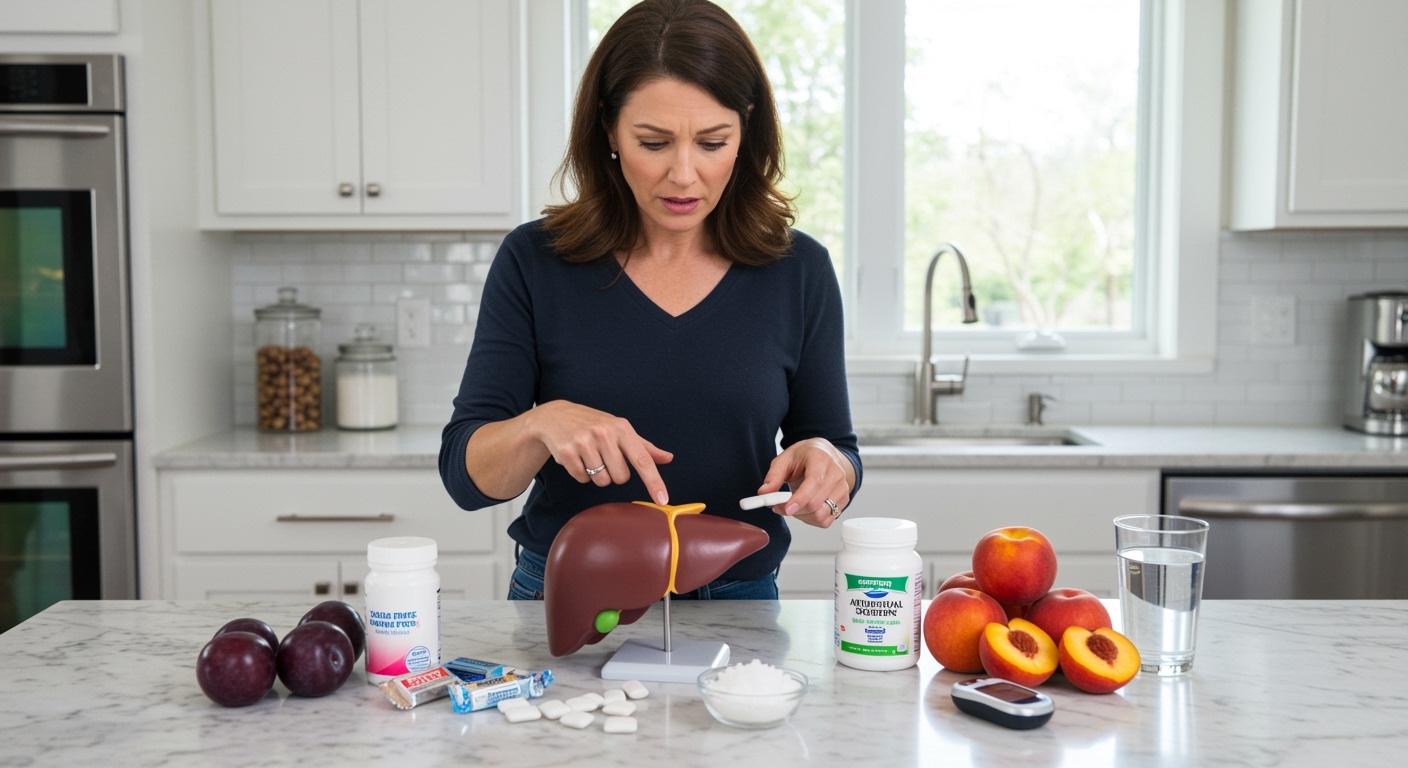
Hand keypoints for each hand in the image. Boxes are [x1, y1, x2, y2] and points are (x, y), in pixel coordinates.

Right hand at [529, 400, 673, 504]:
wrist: (556, 416)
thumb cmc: (594, 424)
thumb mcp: (620, 429)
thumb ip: (644, 447)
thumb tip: (668, 458)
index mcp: (622, 428)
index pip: (643, 460)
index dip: (654, 482)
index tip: (663, 499)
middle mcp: (604, 433)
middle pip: (621, 478)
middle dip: (614, 473)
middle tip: (605, 457)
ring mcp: (584, 442)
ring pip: (601, 481)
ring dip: (597, 475)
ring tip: (590, 456)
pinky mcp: (566, 452)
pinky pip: (582, 479)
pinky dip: (581, 474)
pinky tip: (577, 458)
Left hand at [756, 438, 854, 528]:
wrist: (826, 455)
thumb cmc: (805, 456)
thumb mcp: (785, 459)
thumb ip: (774, 476)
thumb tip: (764, 493)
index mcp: (821, 459)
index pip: (814, 482)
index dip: (800, 499)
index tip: (786, 509)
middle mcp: (836, 473)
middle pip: (816, 503)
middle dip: (794, 510)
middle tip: (780, 506)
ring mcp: (842, 488)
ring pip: (821, 515)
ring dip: (802, 516)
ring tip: (794, 505)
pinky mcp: (843, 500)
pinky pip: (826, 520)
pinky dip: (811, 520)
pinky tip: (805, 510)